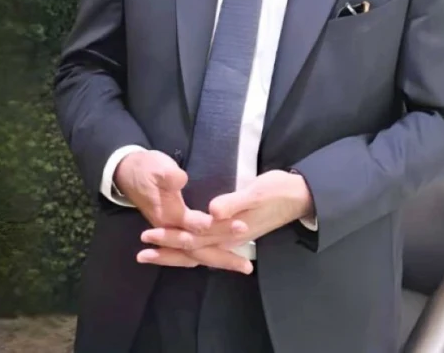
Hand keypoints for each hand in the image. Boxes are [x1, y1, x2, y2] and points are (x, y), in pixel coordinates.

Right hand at [116, 151, 250, 271]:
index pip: (197, 226)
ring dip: (218, 260)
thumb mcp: (156, 167)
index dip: (219, 226)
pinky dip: (206, 256)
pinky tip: (220, 260)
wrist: (127, 173)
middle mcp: (171, 230)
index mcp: (169, 216)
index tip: (240, 225)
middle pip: (199, 248)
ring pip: (196, 254)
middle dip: (223, 255)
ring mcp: (171, 232)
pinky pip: (192, 251)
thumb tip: (181, 179)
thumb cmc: (145, 168)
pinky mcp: (174, 231)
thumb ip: (168, 175)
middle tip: (247, 265)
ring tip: (243, 267)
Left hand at [139, 170, 313, 265]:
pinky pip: (208, 247)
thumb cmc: (279, 190)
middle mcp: (230, 238)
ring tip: (154, 253)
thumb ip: (234, 202)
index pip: (195, 237)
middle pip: (193, 249)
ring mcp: (233, 237)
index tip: (149, 235)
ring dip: (176, 252)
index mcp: (231, 229)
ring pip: (199, 251)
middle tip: (141, 252)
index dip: (171, 237)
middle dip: (168, 250)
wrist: (301, 195)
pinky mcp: (236, 232)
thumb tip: (211, 212)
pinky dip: (193, 249)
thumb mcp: (257, 191)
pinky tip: (186, 248)